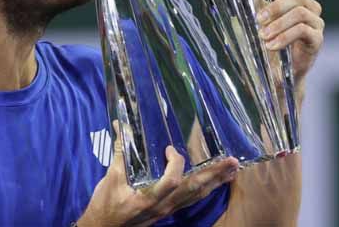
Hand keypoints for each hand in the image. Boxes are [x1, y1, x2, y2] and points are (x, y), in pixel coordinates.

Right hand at [77, 122, 238, 226]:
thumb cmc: (106, 205)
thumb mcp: (110, 179)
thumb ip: (120, 152)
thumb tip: (121, 126)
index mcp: (149, 198)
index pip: (172, 181)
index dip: (175, 164)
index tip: (170, 150)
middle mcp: (164, 205)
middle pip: (195, 189)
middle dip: (214, 174)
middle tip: (232, 161)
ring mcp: (168, 209)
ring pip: (197, 196)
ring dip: (216, 182)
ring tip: (233, 170)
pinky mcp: (168, 210)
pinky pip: (192, 200)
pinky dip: (206, 189)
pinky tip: (214, 182)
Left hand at [256, 0, 324, 81]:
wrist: (276, 71)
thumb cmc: (268, 38)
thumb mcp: (257, 11)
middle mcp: (311, 8)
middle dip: (276, 7)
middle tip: (259, 19)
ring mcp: (316, 24)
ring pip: (301, 13)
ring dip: (278, 24)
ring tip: (263, 36)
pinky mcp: (317, 41)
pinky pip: (303, 31)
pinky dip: (284, 37)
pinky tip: (271, 46)